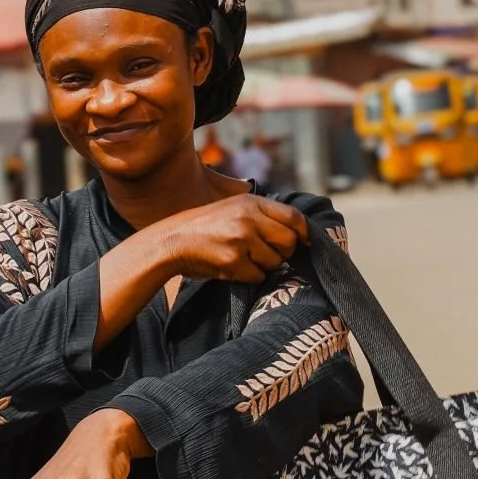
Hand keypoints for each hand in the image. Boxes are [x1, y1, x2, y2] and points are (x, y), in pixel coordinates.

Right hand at [161, 194, 309, 284]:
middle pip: (289, 241)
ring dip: (264, 266)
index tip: (306, 242)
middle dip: (283, 253)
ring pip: (275, 261)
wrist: (171, 241)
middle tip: (268, 255)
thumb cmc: (205, 227)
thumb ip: (261, 214)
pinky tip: (234, 268)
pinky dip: (250, 277)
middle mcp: (248, 217)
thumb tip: (297, 231)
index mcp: (251, 202)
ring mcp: (241, 239)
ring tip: (244, 259)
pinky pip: (258, 276)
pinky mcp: (233, 260)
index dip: (304, 232)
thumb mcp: (233, 208)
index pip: (293, 217)